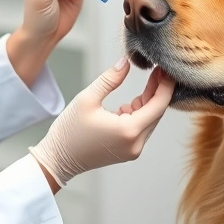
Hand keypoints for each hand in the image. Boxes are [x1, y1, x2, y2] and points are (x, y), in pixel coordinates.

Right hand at [29, 58, 174, 187]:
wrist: (57, 160)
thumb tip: (126, 62)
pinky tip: (129, 103)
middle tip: (158, 70)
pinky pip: (141, 129)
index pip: (159, 105)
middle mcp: (136, 144)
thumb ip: (111, 79)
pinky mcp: (128, 152)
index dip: (166, 85)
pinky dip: (139, 114)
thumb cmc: (69, 131)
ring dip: (148, 102)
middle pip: (157, 113)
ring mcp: (133, 150)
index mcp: (129, 131)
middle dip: (159, 91)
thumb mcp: (87, 99)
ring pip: (150, 120)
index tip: (167, 69)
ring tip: (145, 83)